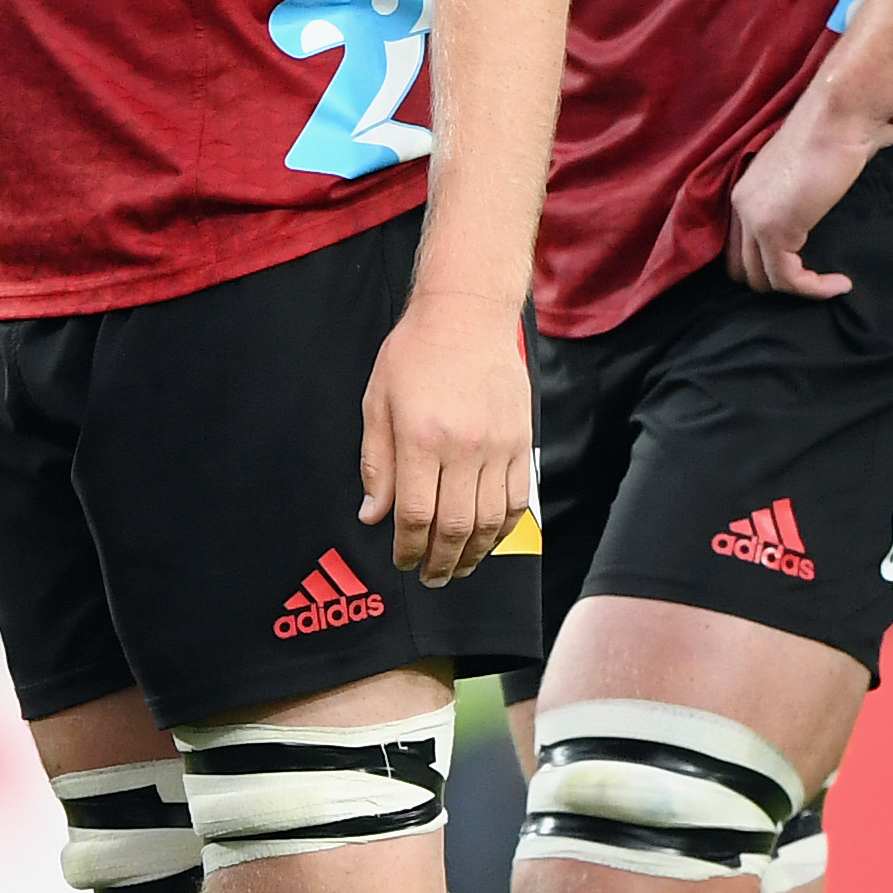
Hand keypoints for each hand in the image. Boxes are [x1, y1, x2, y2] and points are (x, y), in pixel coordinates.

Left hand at [359, 290, 531, 586]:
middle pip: (454, 526)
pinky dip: (502, 528)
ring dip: (474, 554)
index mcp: (420, 437)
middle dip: (440, 562)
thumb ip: (375, 464)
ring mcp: (497, 445)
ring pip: (489, 520)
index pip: (414, 514)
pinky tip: (488, 539)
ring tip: (459, 568)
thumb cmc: (415, 353)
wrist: (468, 314)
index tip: (402, 561)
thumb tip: (373, 516)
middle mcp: (462, 446)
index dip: (407, 548)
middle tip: (431, 577)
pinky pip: (516, 499)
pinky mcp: (520, 440)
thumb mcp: (377, 403)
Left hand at [724, 87, 886, 296]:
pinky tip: (840, 284)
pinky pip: (787, 279)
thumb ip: (806, 194)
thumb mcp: (812, 169)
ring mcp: (753, 217)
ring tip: (832, 283)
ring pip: (762, 279)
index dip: (769, 264)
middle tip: (816, 280)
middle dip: (778, 281)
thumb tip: (822, 205)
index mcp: (746, 189)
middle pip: (743, 268)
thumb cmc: (838, 131)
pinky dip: (814, 289)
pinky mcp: (774, 229)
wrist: (840, 115)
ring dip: (799, 289)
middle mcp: (740, 204)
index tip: (807, 267)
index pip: (740, 247)